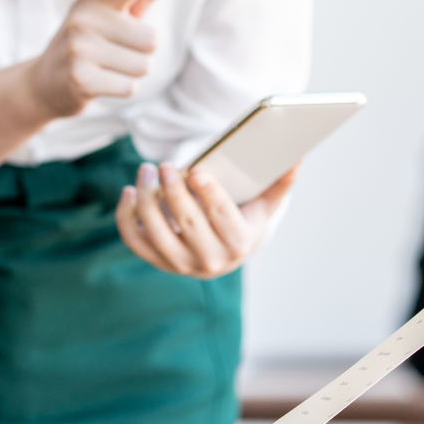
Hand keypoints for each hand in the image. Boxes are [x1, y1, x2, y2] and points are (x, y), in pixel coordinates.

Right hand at [24, 0, 174, 117]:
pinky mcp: (79, 78)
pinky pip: (129, 87)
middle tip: (115, 53)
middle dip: (142, 52)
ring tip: (107, 68)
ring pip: (143, 65)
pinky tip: (100, 82)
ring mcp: (78, 48)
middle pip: (151, 40)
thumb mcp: (109, 15)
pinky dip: (122, 88)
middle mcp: (83, 18)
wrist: (44, 82)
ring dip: (132, 73)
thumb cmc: (88, 43)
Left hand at [116, 161, 298, 278]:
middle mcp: (209, 260)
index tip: (197, 172)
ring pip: (156, 231)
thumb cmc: (243, 219)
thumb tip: (298, 158)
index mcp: (238, 243)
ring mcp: (180, 264)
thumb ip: (280, 183)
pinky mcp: (157, 261)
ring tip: (146, 171)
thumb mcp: (264, 205)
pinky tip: (128, 192)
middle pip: (186, 223)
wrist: (223, 252)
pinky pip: (134, 240)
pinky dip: (126, 216)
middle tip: (166, 163)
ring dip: (145, 199)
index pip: (222, 219)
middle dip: (173, 190)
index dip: (210, 195)